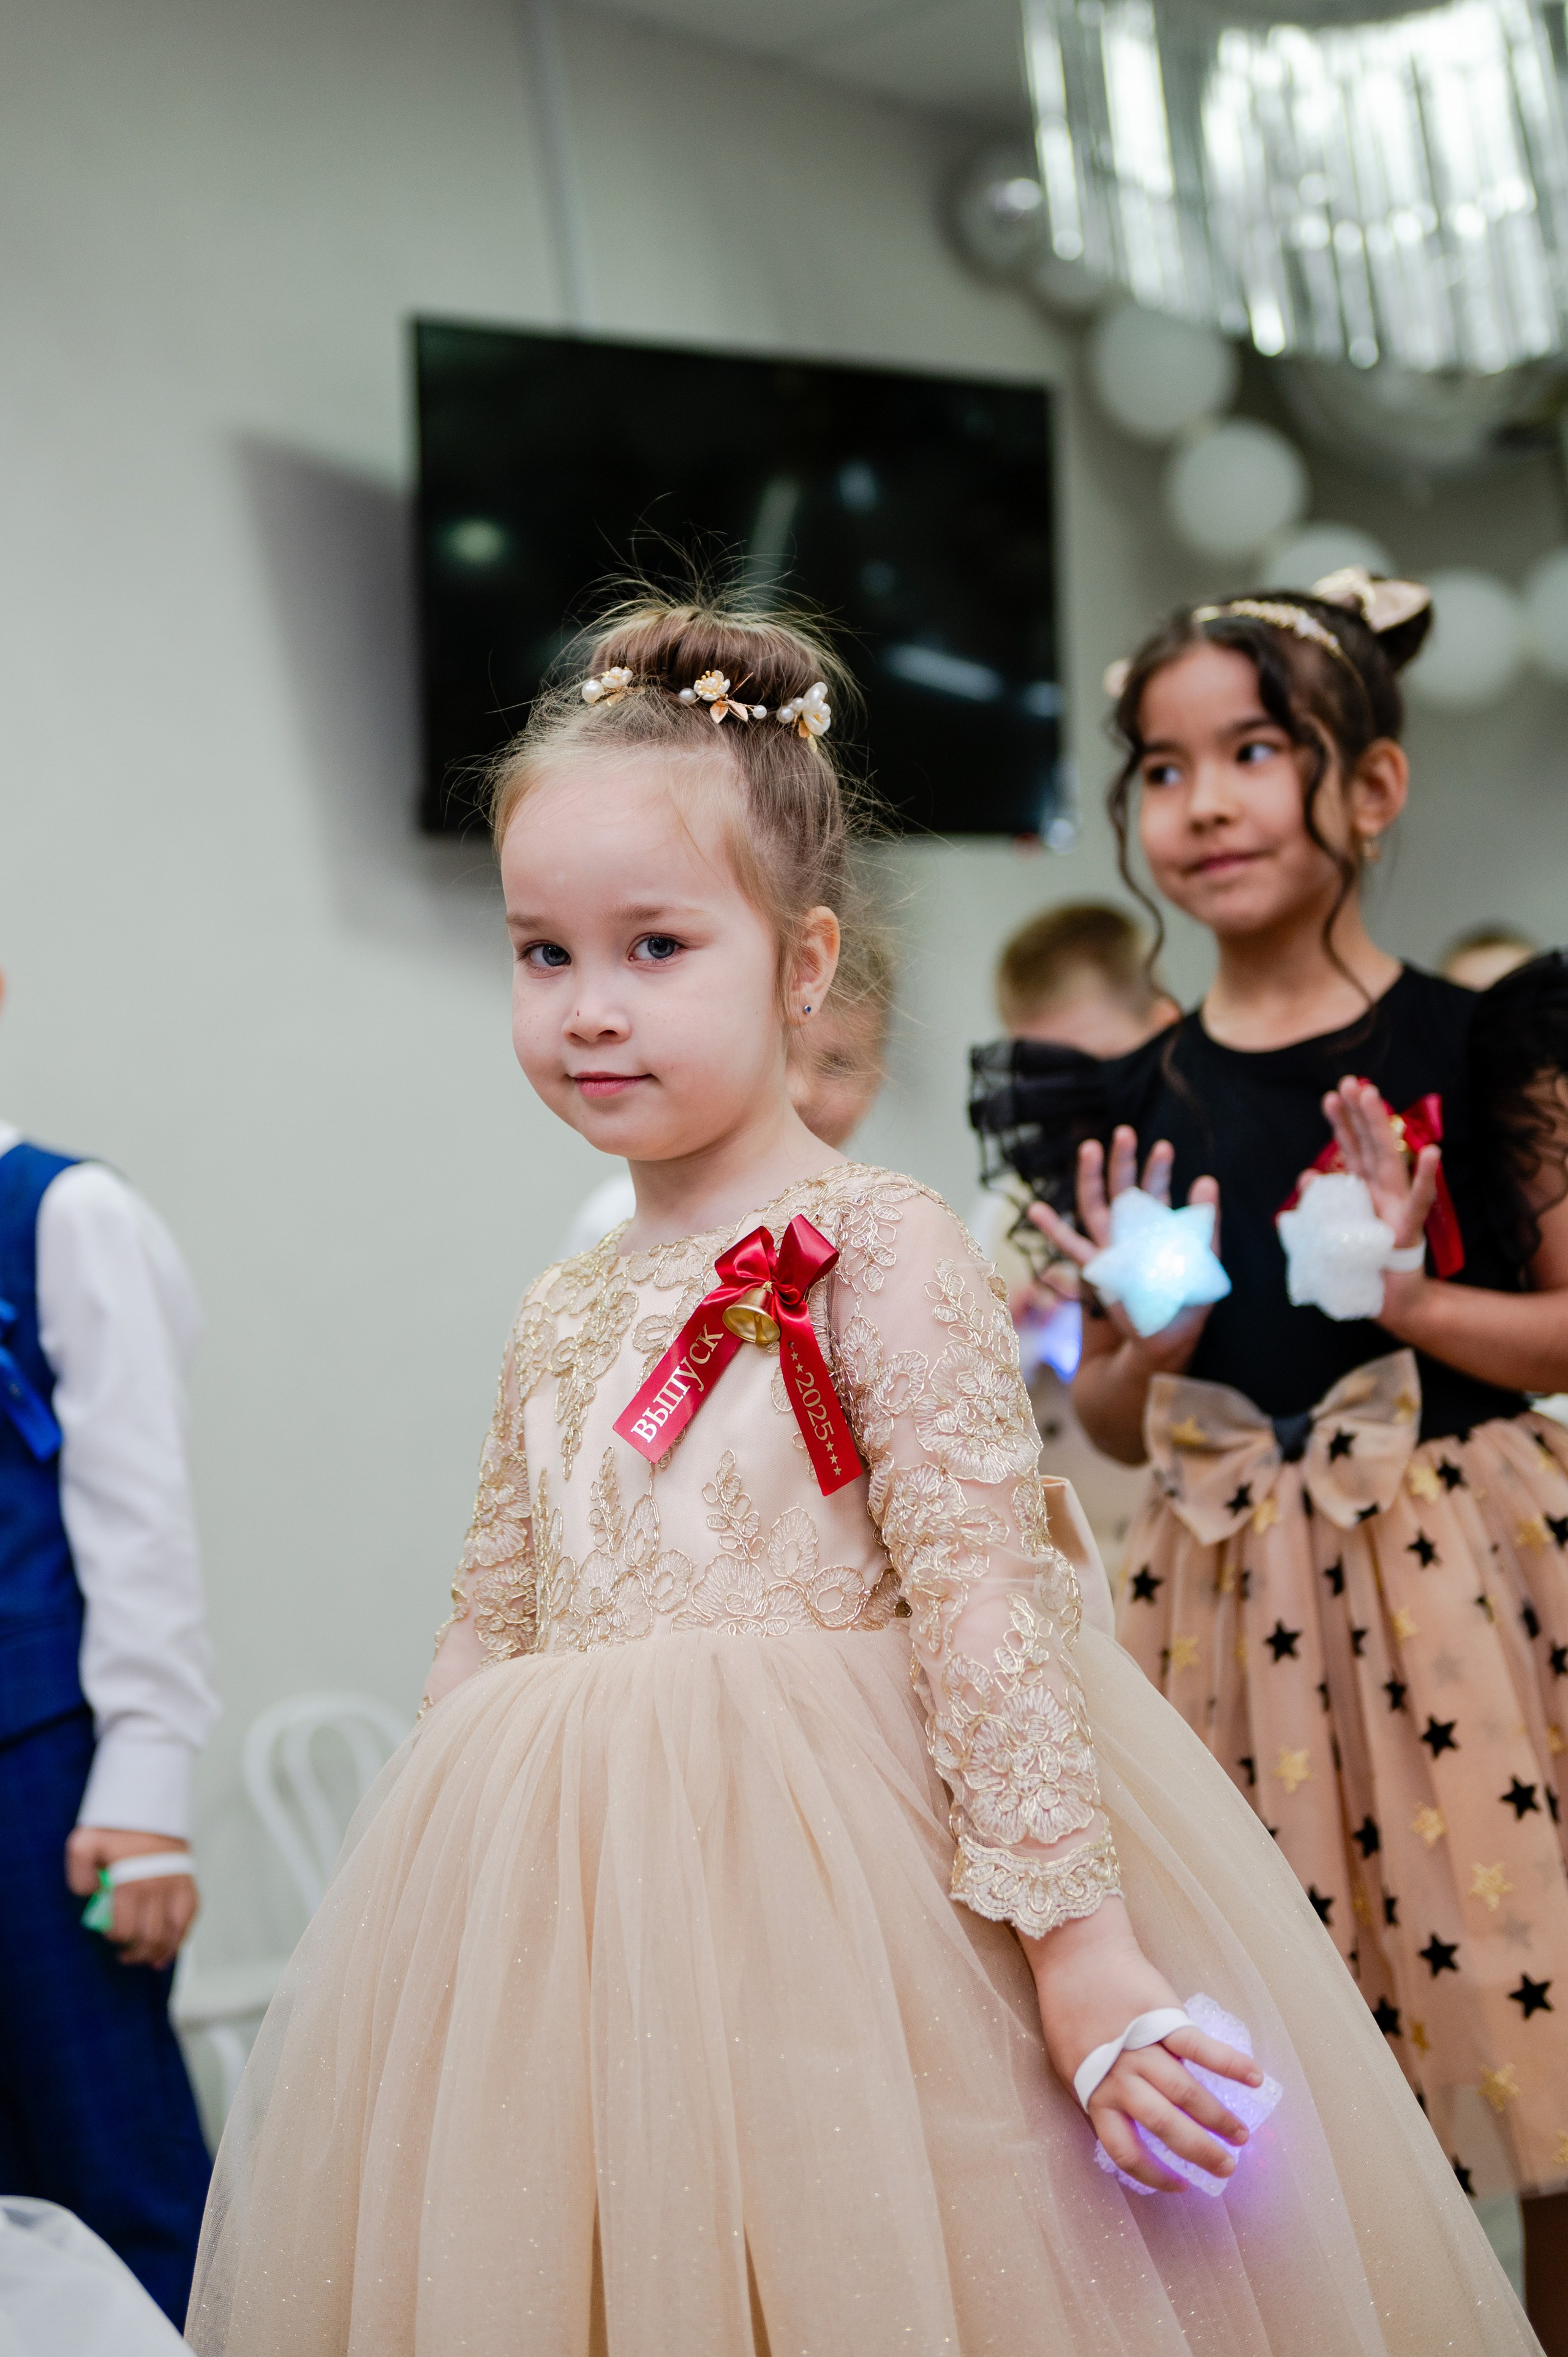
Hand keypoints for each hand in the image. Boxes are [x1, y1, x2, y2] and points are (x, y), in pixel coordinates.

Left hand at [65, 1826, 197, 1968]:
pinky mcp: (188, 1881)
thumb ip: (78, 1873)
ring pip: (173, 1932)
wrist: (149, 1802)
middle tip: (125, 1955)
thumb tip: (89, 1896)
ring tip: (148, 1960)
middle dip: (136, 1952)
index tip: (109, 1935)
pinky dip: (183, 1936)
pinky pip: (190, 1916)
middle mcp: (156, 1888)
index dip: (115, 1938)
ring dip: (160, 1952)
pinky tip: (172, 1947)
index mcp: (130, 1883)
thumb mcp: (84, 1843)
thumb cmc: (115, 1825)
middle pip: (149, 1937)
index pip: (125, 1929)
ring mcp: (176, 1886)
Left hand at [1023, 1897, 1261, 2192]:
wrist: (1076, 1955)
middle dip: (1201, 2152)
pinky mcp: (1163, 2016)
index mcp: (1094, 2093)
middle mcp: (1120, 2076)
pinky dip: (1231, 2064)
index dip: (1155, 2175)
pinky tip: (1255, 2078)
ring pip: (1187, 2093)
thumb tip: (1121, 2132)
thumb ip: (1096, 2098)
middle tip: (1227, 2168)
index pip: (1126, 2151)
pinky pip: (1201, 2047)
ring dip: (1219, 2117)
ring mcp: (1143, 2047)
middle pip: (1165, 2127)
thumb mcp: (1069, 2066)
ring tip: (1242, 2135)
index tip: (1182, 2185)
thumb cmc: (1069, 2012)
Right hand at [1026, 1127, 1220, 1372]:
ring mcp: (1110, 1248)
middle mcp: (1130, 1232)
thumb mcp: (1203, 1259)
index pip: (1155, 1190)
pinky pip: (1071, 1246)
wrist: (1165, 1339)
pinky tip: (1036, 1209)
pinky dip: (1053, 1227)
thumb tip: (1207, 1180)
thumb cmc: (1186, 1301)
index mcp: (1156, 1228)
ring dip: (1091, 1178)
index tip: (1163, 1148)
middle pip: (1123, 1189)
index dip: (1158, 1170)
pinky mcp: (1096, 1268)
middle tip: (1124, 1132)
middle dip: (1123, 1161)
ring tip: (1090, 1148)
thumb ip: (1204, 1223)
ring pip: (1095, 1207)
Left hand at [1317, 1076, 1440, 1324]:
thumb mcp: (1335, 1230)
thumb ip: (1325, 1202)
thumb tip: (1306, 1176)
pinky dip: (1424, 1178)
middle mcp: (1383, 1192)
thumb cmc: (1363, 1262)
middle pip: (1371, 1145)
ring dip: (1381, 1128)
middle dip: (1360, 1113)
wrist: (1389, 1302)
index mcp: (1364, 1189)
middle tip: (1351, 1082)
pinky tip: (1432, 1152)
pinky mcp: (1408, 1230)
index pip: (1351, 1149)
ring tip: (1374, 1096)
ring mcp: (1398, 1208)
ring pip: (1389, 1161)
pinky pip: (1418, 1202)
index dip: (1343, 1122)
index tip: (1332, 1095)